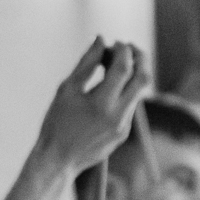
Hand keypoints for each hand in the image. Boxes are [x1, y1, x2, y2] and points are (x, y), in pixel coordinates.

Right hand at [31, 39, 152, 179]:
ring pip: (140, 92)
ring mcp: (124, 126)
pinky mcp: (124, 133)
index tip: (115, 42)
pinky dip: (126, 90)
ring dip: (134, 73)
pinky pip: (131, 105)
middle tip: (128, 47)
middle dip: (139, 58)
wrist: (58, 160)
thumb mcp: (67, 89)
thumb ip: (87, 63)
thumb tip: (100, 40)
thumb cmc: (56, 122)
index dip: (122, 50)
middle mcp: (118, 115)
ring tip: (116, 64)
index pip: (124, 68)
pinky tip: (110, 85)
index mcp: (102, 103)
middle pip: (143, 78)